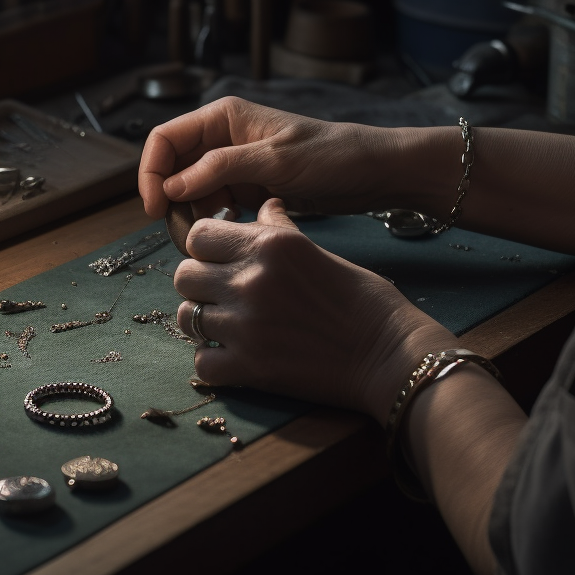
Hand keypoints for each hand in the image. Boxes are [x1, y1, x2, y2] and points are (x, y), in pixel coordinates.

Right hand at [139, 96, 411, 219]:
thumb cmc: (332, 155)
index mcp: (223, 117)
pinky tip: (230, 235)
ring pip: (190, 192)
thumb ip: (220, 168)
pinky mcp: (248, 188)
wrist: (373, 173)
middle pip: (172, 169)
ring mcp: (234, 165)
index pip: (164, 139)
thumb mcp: (275, 160)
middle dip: (171, 202)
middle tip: (185, 236)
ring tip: (209, 241)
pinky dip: (214, 222)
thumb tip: (172, 186)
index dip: (150, 173)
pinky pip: (214, 206)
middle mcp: (223, 138)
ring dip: (192, 217)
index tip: (155, 208)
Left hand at [172, 198, 457, 422]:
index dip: (205, 248)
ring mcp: (246, 325)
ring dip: (204, 322)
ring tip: (229, 326)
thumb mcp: (320, 251)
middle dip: (200, 284)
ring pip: (187, 317)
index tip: (220, 260)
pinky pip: (201, 362)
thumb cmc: (364, 300)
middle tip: (222, 295)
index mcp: (270, 245)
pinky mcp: (249, 367)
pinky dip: (213, 362)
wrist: (390, 355)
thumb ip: (279, 231)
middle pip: (184, 275)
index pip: (198, 234)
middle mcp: (251, 279)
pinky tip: (235, 357)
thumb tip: (264, 206)